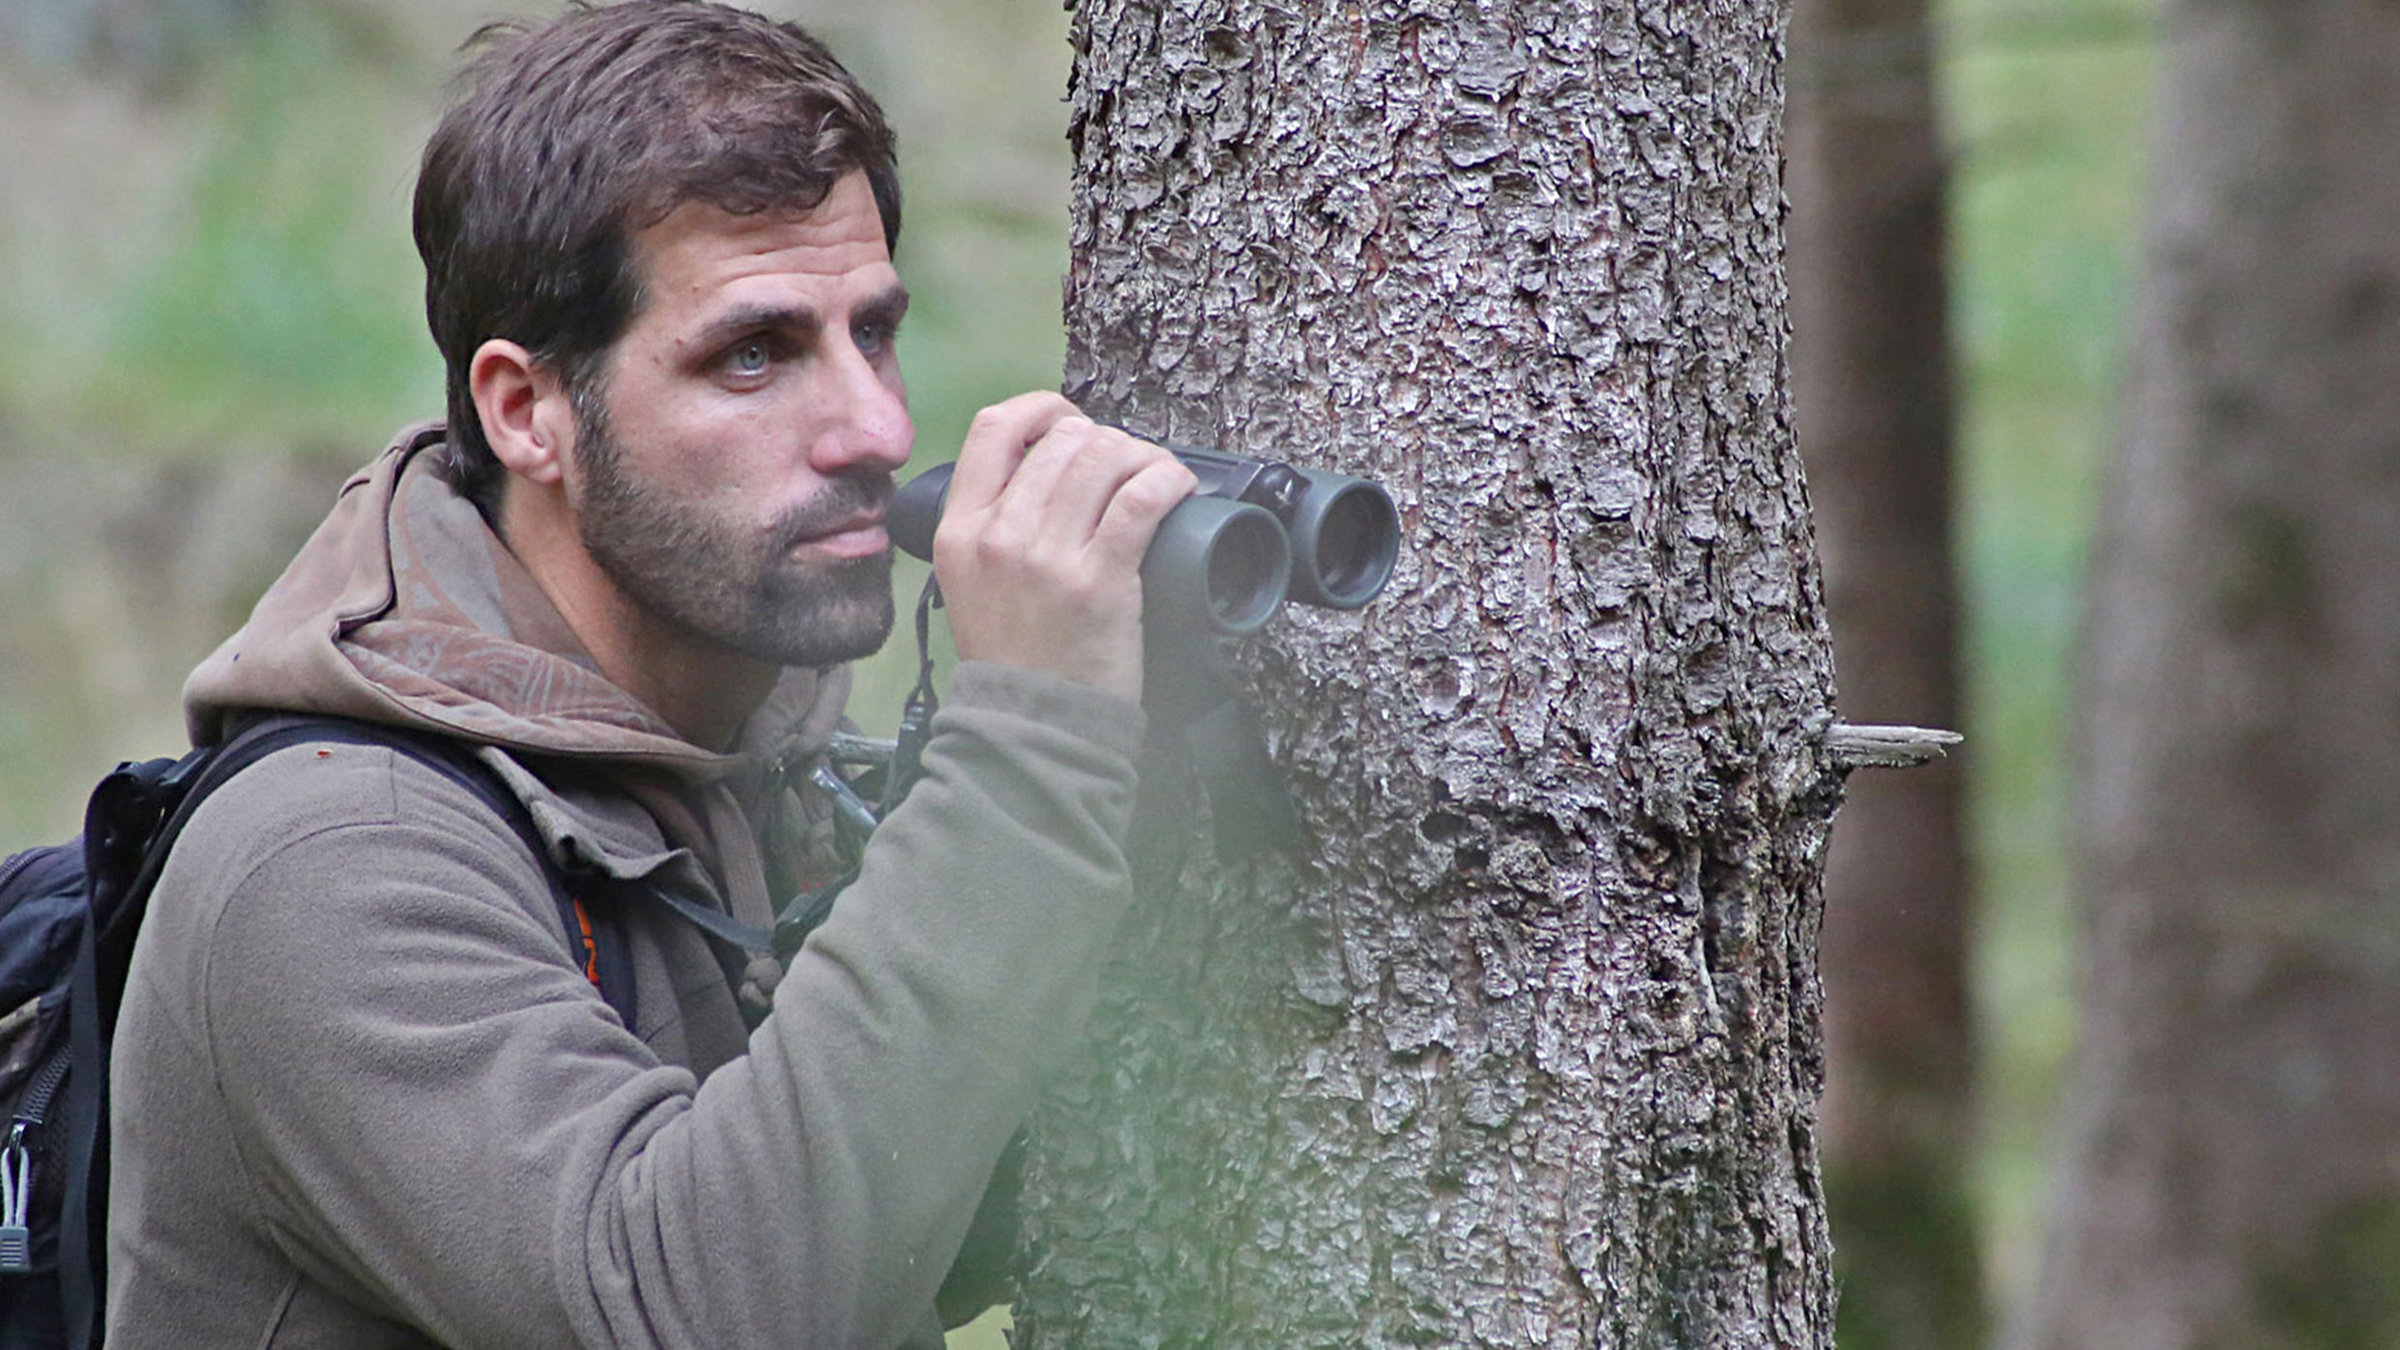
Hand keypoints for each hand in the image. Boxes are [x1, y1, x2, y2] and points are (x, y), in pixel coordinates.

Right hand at [932, 393, 1196, 702]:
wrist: (1033, 725)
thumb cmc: (1014, 657)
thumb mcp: (968, 584)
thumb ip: (990, 527)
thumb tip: (1044, 471)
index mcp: (959, 530)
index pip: (992, 428)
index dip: (1040, 410)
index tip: (1069, 424)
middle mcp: (998, 534)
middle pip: (1063, 439)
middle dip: (1105, 441)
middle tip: (1126, 470)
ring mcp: (1047, 556)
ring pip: (1104, 458)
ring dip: (1141, 457)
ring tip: (1154, 479)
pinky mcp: (1099, 579)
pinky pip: (1141, 498)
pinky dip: (1167, 480)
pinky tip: (1177, 488)